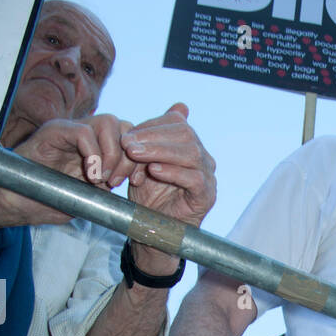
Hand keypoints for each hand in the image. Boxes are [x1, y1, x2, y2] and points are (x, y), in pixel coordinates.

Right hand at [2, 114, 135, 224]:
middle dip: (128, 156)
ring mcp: (70, 129)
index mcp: (98, 148)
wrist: (14, 202)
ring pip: (108, 123)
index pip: (130, 138)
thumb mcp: (90, 198)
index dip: (138, 159)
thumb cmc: (49, 201)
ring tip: (102, 180)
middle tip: (117, 182)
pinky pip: (82, 131)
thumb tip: (136, 184)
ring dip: (112, 154)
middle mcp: (87, 134)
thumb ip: (110, 187)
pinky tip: (90, 175)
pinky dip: (92, 153)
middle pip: (124, 127)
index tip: (136, 182)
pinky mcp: (54, 131)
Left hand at [121, 103, 215, 231]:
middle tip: (127, 144)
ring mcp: (208, 178)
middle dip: (153, 137)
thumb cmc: (149, 194)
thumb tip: (181, 106)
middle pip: (186, 135)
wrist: (152, 230)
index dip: (151, 126)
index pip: (177, 124)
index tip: (127, 135)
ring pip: (191, 154)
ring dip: (159, 151)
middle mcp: (204, 159)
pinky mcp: (207, 197)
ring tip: (134, 155)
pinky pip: (194, 179)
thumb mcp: (146, 161)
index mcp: (191, 146)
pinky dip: (173, 172)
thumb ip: (155, 136)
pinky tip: (153, 171)